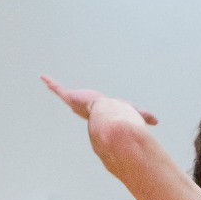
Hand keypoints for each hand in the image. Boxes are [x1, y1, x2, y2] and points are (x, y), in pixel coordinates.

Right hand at [40, 78, 157, 126]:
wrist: (107, 116)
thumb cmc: (119, 115)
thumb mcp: (131, 110)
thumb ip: (144, 115)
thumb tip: (157, 122)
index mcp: (97, 111)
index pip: (92, 108)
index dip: (90, 107)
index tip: (88, 105)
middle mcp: (85, 107)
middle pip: (76, 101)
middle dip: (71, 98)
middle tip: (67, 95)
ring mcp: (76, 102)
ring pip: (64, 94)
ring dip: (56, 89)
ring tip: (47, 82)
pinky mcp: (70, 97)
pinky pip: (58, 89)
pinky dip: (51, 83)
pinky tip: (43, 77)